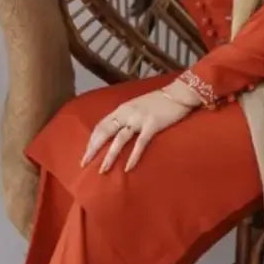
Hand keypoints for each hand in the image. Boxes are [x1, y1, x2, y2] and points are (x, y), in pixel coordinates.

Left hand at [80, 89, 195, 173]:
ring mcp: (139, 119)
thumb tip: (116, 131)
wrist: (179, 93)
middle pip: (104, 133)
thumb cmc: (159, 101)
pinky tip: (127, 168)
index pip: (100, 126)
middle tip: (84, 164)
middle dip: (93, 149)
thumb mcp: (137, 106)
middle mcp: (127, 113)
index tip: (85, 154)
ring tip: (103, 170)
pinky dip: (133, 156)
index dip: (91, 140)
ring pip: (119, 140)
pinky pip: (140, 143)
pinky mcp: (153, 125)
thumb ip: (126, 116)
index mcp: (121, 109)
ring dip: (109, 156)